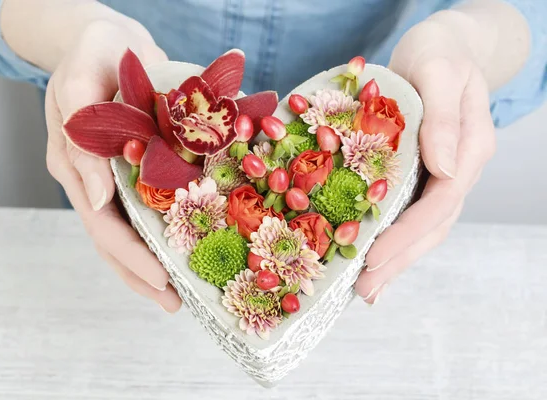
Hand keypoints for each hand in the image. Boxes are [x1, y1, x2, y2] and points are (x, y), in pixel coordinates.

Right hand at [44, 20, 181, 311]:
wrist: (109, 38)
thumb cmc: (90, 55)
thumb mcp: (78, 85)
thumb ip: (81, 142)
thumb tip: (98, 200)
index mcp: (76, 169)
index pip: (103, 228)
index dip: (131, 258)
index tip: (162, 280)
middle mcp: (96, 180)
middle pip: (117, 241)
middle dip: (145, 275)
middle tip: (177, 303)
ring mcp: (116, 176)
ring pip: (134, 231)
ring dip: (157, 262)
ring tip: (184, 291)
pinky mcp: (139, 166)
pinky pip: (153, 206)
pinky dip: (170, 229)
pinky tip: (191, 244)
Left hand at [354, 15, 496, 303]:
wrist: (440, 48)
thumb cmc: (438, 54)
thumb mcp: (440, 73)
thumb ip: (445, 119)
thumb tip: (446, 169)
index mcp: (470, 149)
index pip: (440, 201)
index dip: (406, 232)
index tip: (374, 257)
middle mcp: (458, 169)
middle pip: (432, 225)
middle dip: (398, 260)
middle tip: (364, 290)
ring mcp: (441, 175)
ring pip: (422, 227)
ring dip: (396, 260)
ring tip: (366, 290)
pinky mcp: (420, 174)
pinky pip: (408, 213)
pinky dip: (391, 239)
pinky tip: (372, 259)